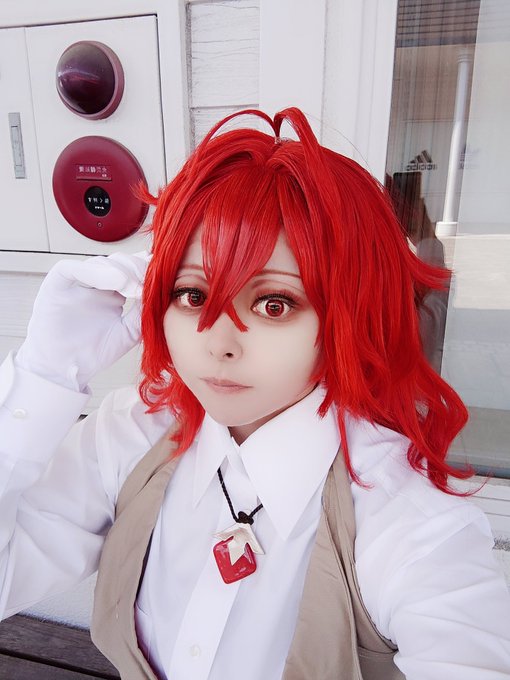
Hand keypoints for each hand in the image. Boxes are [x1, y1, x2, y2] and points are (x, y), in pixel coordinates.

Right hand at [15, 251, 149, 391]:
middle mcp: (94, 284)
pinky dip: (93, 271)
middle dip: (136, 269)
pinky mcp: (56, 284)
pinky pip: (70, 268)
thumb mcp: (129, 332)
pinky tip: (114, 282)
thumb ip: (143, 312)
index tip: (162, 276)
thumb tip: (159, 293)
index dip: (146, 271)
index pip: (130, 271)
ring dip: (119, 271)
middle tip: (149, 282)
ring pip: (98, 262)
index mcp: (112, 292)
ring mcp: (76, 283)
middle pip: (117, 262)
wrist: (66, 370)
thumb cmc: (95, 352)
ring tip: (134, 287)